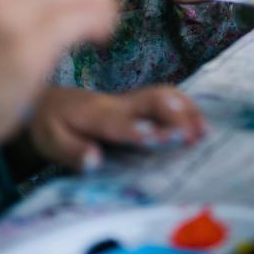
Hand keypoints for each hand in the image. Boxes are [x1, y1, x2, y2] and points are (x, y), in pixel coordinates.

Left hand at [28, 86, 206, 170]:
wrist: (49, 100)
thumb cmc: (50, 124)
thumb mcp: (50, 141)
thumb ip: (72, 151)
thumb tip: (96, 160)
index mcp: (96, 116)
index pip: (124, 123)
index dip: (146, 130)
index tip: (169, 139)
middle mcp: (116, 103)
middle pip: (150, 100)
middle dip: (176, 115)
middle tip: (198, 133)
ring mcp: (127, 99)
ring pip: (160, 94)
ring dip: (184, 108)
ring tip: (204, 128)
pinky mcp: (133, 101)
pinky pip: (161, 96)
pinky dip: (182, 104)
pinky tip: (197, 118)